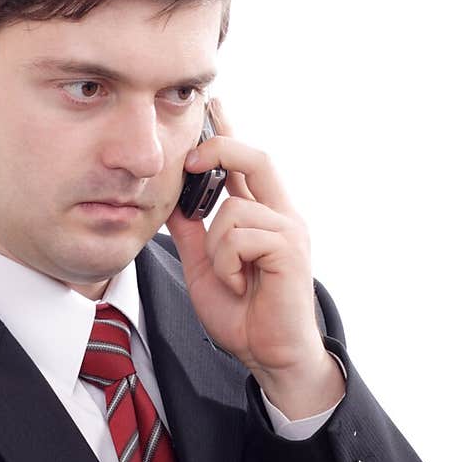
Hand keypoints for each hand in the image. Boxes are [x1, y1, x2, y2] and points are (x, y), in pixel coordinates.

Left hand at [166, 99, 334, 406]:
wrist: (270, 356)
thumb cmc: (243, 315)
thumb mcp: (205, 267)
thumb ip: (192, 232)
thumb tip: (171, 199)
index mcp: (262, 216)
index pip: (248, 163)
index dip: (229, 132)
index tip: (212, 104)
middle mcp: (281, 215)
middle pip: (257, 156)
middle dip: (222, 146)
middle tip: (191, 159)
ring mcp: (289, 230)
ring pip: (234, 208)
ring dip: (217, 247)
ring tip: (229, 278)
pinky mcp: (291, 249)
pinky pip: (240, 234)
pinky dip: (227, 262)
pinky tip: (238, 284)